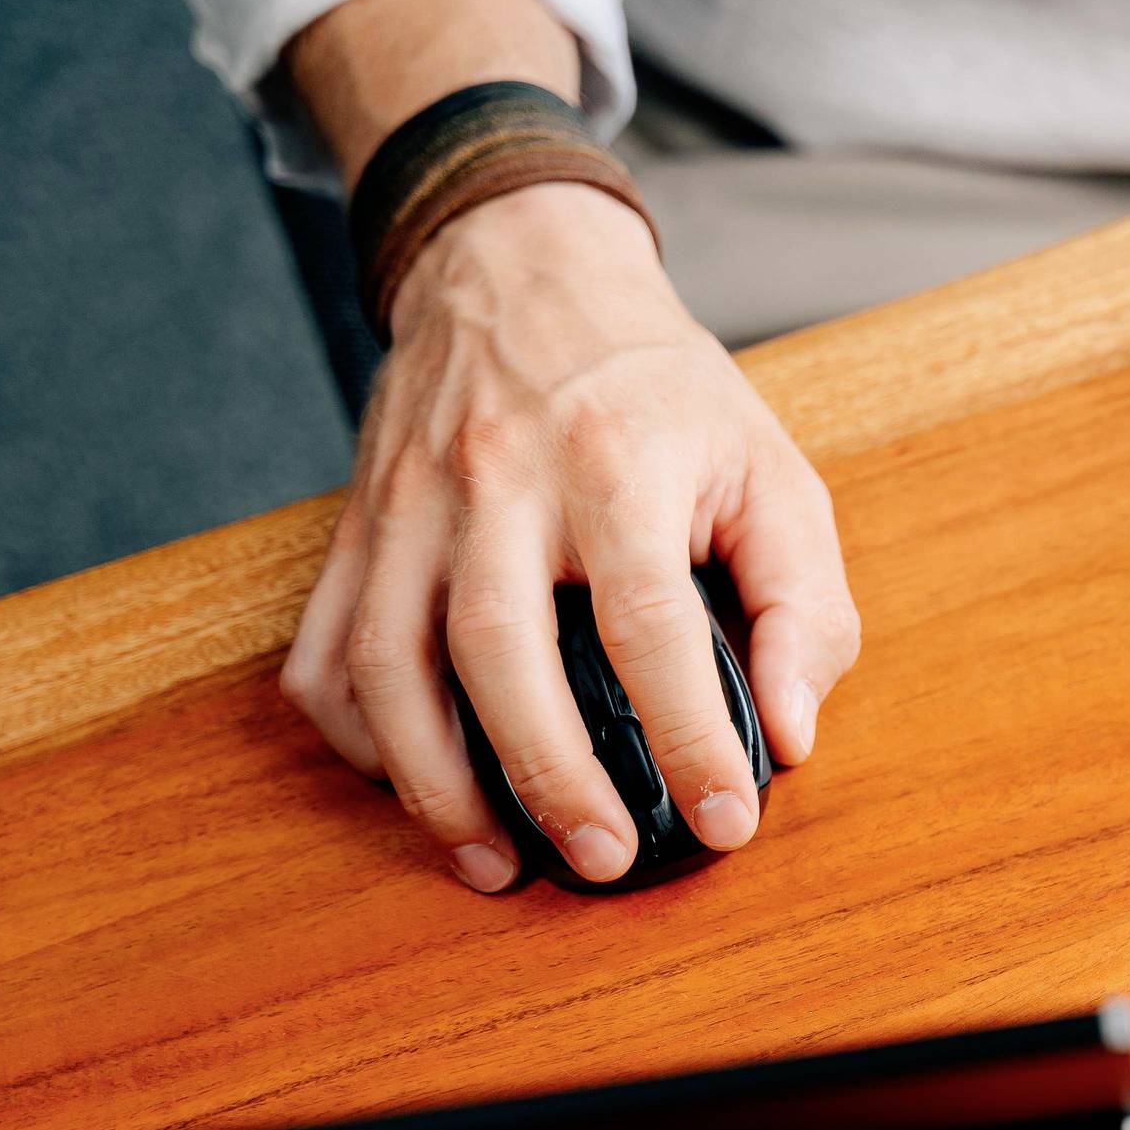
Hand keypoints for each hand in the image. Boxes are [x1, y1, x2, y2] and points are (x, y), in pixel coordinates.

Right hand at [281, 181, 860, 887]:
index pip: (650, 624)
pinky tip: (415, 785)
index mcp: (617, 463)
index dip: (690, 736)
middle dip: (549, 777)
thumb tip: (792, 731)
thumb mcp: (772, 468)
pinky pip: (326, 648)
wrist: (522, 268)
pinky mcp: (356, 523)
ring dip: (435, 783)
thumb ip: (802, 603)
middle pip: (499, 652)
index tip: (724, 820)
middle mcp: (500, 481)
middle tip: (600, 860)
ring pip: (389, 663)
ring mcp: (409, 503)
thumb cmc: (661, 388)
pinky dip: (359, 735)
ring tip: (494, 862)